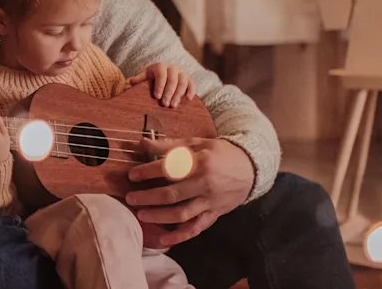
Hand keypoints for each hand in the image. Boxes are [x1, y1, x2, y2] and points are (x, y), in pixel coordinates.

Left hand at [122, 137, 254, 248]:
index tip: (131, 175)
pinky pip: (195, 228)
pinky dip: (179, 236)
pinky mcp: (214, 214)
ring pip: (181, 214)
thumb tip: (141, 143)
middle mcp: (205, 184)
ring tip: (141, 215)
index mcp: (200, 162)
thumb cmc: (219, 153)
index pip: (169, 169)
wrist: (251, 168)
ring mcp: (210, 202)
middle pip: (172, 194)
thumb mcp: (197, 143)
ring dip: (158, 216)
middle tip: (130, 197)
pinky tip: (163, 239)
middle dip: (148, 197)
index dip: (147, 172)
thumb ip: (169, 145)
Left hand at [127, 63, 195, 107]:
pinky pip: (192, 84)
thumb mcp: (145, 76)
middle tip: (165, 104)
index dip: (159, 85)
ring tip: (173, 106)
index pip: (161, 75)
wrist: (165, 73)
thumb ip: (139, 79)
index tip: (156, 96)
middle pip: (173, 80)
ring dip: (178, 94)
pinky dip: (191, 91)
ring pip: (183, 82)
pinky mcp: (189, 79)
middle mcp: (173, 68)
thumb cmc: (152, 77)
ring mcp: (182, 73)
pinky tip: (188, 99)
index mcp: (161, 66)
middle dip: (169, 92)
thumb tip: (131, 81)